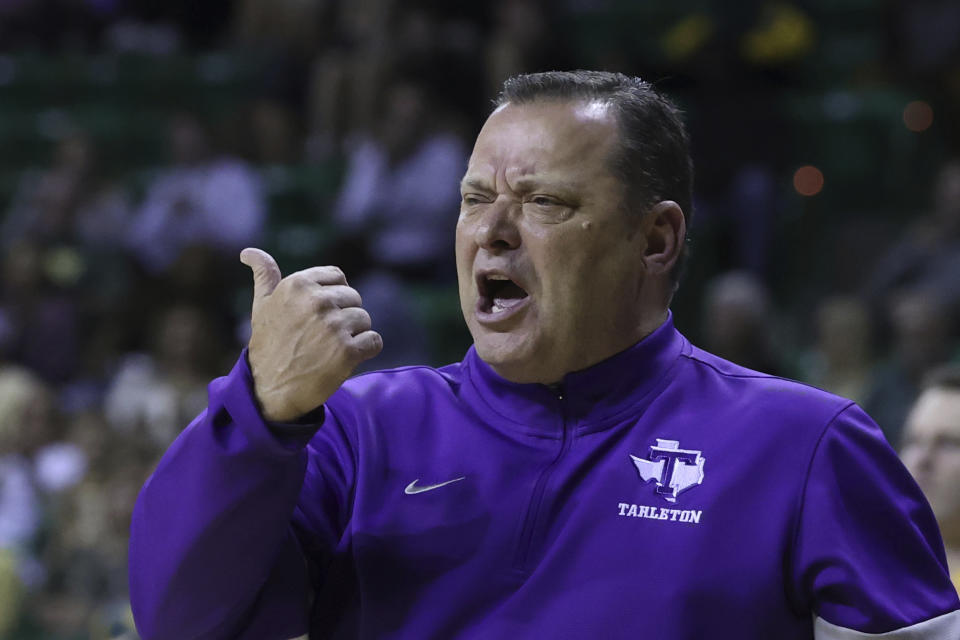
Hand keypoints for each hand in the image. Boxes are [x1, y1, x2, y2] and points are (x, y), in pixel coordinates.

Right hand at [240, 248, 382, 421]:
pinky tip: (345, 359)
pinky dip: (366, 351)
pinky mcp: (347, 351)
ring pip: (365, 320)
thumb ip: (264, 275)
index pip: (338, 277)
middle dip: (343, 317)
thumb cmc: (268, 345)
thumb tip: (247, 252)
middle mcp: (317, 302)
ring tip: (329, 348)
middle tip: (321, 337)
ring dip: (353, 335)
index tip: (317, 316)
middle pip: (354, 298)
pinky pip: (374, 341)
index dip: (333, 298)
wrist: (270, 390)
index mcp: (299, 285)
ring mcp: (333, 326)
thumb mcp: (262, 306)